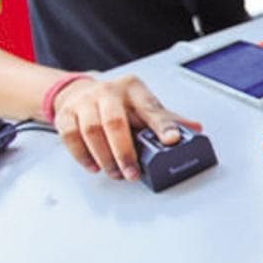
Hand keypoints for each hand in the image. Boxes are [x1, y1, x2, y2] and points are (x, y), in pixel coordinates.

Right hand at [52, 75, 200, 180]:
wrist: (79, 91)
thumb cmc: (117, 102)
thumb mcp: (144, 105)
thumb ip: (167, 119)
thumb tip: (196, 129)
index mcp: (134, 89)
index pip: (152, 108)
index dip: (163, 125)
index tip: (172, 140)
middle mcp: (108, 92)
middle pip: (115, 122)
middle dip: (125, 152)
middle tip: (133, 173)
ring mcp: (85, 101)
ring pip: (92, 130)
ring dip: (105, 158)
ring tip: (116, 173)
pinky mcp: (66, 113)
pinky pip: (71, 136)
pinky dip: (82, 155)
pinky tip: (94, 166)